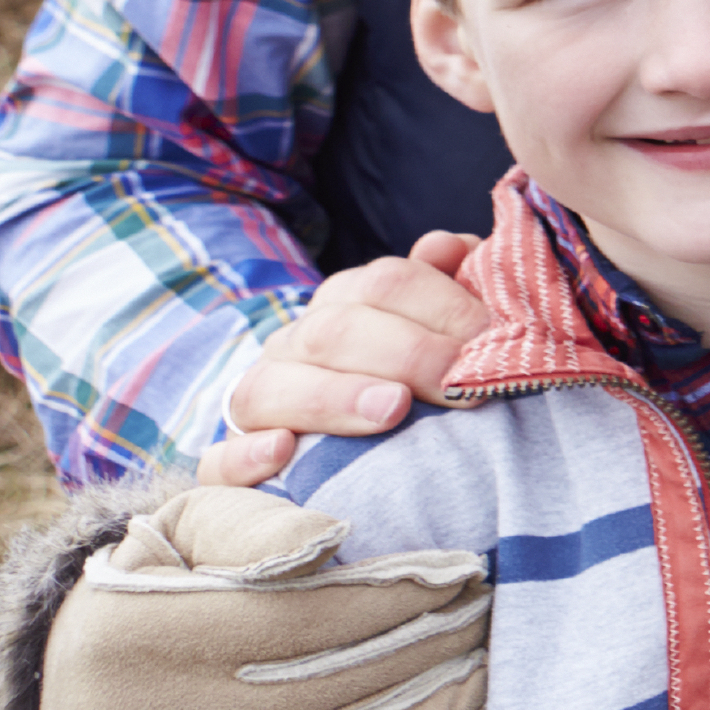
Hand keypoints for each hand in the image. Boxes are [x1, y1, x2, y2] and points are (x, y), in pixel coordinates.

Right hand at [38, 485, 489, 709]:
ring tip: (474, 683)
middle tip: (482, 626)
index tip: (459, 574)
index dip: (389, 599)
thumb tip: (331, 539)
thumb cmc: (159, 573)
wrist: (69, 678)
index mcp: (140, 632)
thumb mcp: (191, 523)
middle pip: (313, 696)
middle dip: (416, 659)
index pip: (296, 621)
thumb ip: (257, 526)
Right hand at [206, 230, 489, 486]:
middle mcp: (296, 343)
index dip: (444, 306)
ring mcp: (259, 400)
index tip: (492, 341)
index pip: (387, 284)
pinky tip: (283, 451)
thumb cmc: (425, 374)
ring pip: (272, 389)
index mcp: (347, 300)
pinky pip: (217, 462)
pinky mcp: (231, 462)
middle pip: (335, 332)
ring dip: (334, 398)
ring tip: (393, 410)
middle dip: (407, 354)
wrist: (364, 437)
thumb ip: (452, 281)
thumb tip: (444, 247)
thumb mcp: (447, 321)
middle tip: (461, 384)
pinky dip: (244, 457)